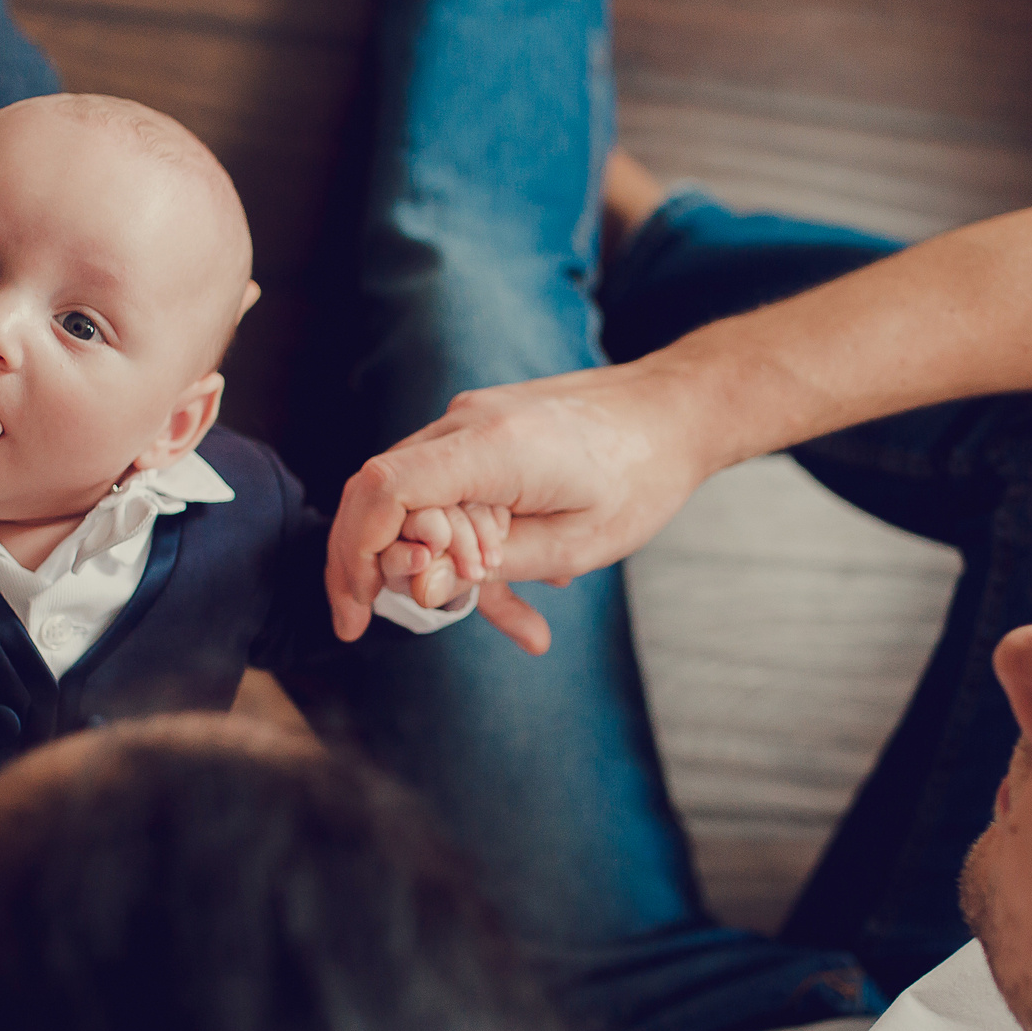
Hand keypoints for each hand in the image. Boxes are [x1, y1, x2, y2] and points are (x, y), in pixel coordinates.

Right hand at [328, 358, 709, 652]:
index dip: (354, 555)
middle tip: (392, 618)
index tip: (357, 615)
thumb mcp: (575, 545)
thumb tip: (421, 589)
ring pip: (415, 501)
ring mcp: (472, 424)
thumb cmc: (641, 475)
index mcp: (490, 447)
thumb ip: (494, 568)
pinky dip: (469, 545)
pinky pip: (451, 492)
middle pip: (381, 496)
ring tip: (516, 621)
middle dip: (376, 566)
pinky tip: (526, 598)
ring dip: (439, 565)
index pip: (384, 490)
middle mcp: (467, 424)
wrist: (677, 409)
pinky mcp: (486, 434)